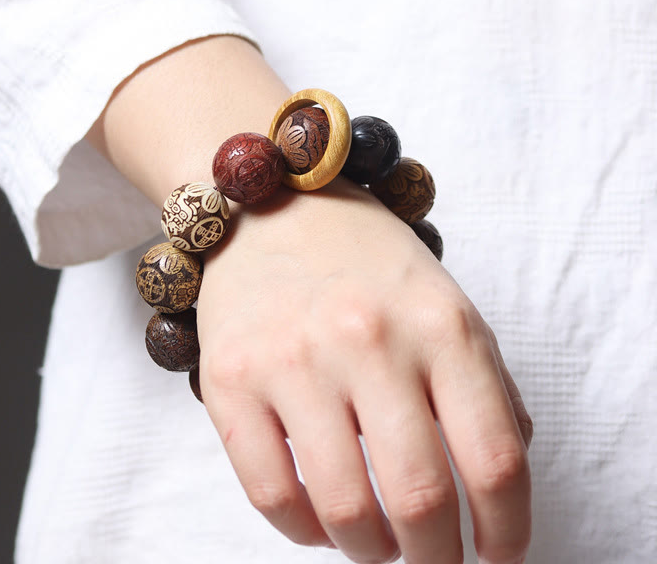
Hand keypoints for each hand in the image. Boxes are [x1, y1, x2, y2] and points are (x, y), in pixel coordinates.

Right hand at [197, 177, 532, 563]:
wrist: (272, 208)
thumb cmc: (366, 264)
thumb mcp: (447, 304)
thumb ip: (488, 389)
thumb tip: (500, 490)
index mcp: (438, 324)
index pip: (495, 460)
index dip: (507, 530)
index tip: (498, 553)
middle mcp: (368, 339)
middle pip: (422, 498)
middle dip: (437, 559)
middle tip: (435, 562)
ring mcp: (292, 359)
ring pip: (345, 510)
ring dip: (372, 551)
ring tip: (378, 545)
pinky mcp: (230, 378)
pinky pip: (270, 494)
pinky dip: (304, 531)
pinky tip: (320, 521)